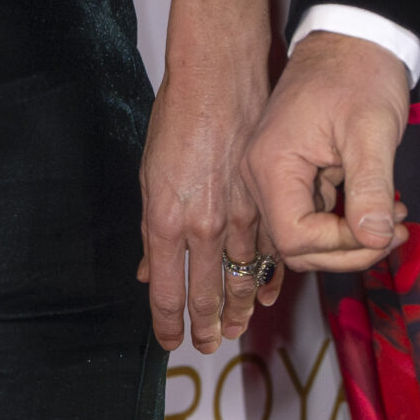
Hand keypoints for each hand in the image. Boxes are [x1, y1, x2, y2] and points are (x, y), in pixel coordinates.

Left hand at [138, 24, 280, 354]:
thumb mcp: (150, 174)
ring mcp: (240, 215)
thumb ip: (153, 228)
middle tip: (209, 345)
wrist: (219, 74)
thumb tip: (148, 269)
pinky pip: (271, 251)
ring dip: (241, 307)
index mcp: (166, 221)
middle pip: (206, 294)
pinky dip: (271, 276)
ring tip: (239, 328)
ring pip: (243, 277)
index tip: (172, 341)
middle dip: (207, 326)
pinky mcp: (267, 198)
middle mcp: (203, 226)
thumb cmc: (177, 116)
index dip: (169, 324)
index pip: (166, 293)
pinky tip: (270, 292)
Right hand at [245, 31, 411, 273]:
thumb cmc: (360, 73)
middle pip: (296, 243)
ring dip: (350, 237)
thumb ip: (371, 187)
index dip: (340, 245)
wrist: (355, 34)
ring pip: (304, 233)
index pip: (294, 237)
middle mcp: (260, 174)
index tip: (383, 229)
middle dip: (349, 247)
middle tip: (397, 231)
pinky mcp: (290, 170)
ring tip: (395, 218)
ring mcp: (273, 173)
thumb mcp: (372, 130)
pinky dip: (344, 218)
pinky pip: (311, 212)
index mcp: (271, 164)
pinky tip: (380, 205)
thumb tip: (376, 239)